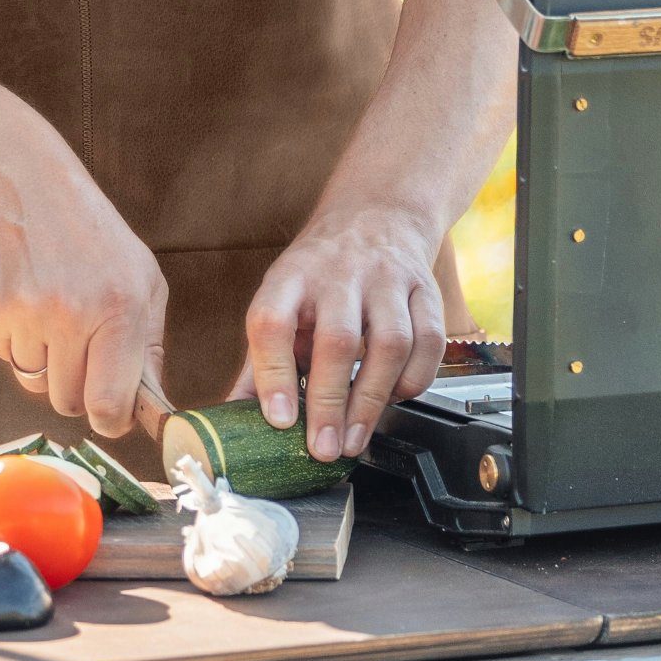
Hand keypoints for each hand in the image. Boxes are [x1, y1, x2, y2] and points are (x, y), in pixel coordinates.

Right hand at [0, 101, 166, 440]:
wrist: (18, 178)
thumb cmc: (89, 230)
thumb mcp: (141, 275)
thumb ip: (148, 346)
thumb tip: (151, 412)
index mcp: (119, 308)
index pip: (109, 407)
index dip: (110, 418)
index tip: (110, 410)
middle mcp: (70, 315)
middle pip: (68, 402)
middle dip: (76, 383)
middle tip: (78, 339)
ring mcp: (22, 314)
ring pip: (32, 380)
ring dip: (41, 356)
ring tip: (49, 302)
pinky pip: (1, 353)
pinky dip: (11, 334)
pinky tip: (21, 289)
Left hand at [233, 205, 445, 460]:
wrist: (377, 212)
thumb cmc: (321, 271)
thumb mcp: (281, 300)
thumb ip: (260, 363)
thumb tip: (231, 421)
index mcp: (291, 277)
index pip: (272, 321)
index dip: (272, 374)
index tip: (278, 421)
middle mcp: (338, 273)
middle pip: (336, 339)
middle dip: (329, 402)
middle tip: (324, 448)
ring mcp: (386, 278)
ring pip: (390, 342)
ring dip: (373, 399)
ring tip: (356, 438)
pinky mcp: (424, 288)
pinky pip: (429, 341)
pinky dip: (414, 380)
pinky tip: (394, 398)